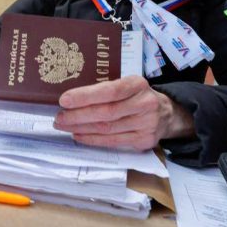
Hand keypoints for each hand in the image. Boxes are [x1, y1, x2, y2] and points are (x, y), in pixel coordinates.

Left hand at [54, 75, 194, 150]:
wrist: (167, 113)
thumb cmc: (138, 96)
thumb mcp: (128, 84)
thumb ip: (107, 89)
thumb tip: (73, 97)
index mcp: (138, 84)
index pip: (110, 91)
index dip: (86, 96)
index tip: (64, 100)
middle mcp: (144, 104)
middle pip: (106, 112)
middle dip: (78, 116)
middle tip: (59, 117)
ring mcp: (146, 124)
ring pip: (107, 129)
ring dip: (82, 129)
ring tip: (65, 126)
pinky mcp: (144, 141)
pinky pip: (113, 141)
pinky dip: (93, 139)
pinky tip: (79, 135)